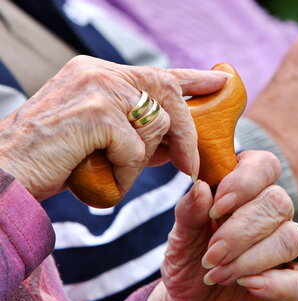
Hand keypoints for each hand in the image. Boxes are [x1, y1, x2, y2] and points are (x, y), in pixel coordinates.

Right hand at [0, 55, 228, 199]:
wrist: (7, 174)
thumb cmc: (53, 160)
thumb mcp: (102, 138)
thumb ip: (138, 131)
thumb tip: (179, 142)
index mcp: (98, 73)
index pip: (157, 72)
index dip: (193, 79)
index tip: (220, 80)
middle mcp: (99, 72)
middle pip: (168, 94)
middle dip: (186, 132)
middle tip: (190, 163)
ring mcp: (98, 88)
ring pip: (157, 125)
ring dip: (141, 161)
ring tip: (109, 171)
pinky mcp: (97, 113)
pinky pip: (137, 150)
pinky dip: (126, 173)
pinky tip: (101, 176)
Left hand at [147, 151, 297, 300]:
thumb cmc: (188, 264)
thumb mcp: (179, 239)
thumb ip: (189, 213)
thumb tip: (201, 188)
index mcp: (246, 192)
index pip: (265, 165)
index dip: (246, 181)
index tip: (217, 208)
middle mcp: (272, 215)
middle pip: (278, 202)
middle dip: (241, 231)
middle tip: (212, 255)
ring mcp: (287, 249)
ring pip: (291, 238)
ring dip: (252, 259)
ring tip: (219, 275)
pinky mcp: (295, 283)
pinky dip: (277, 285)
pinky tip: (250, 286)